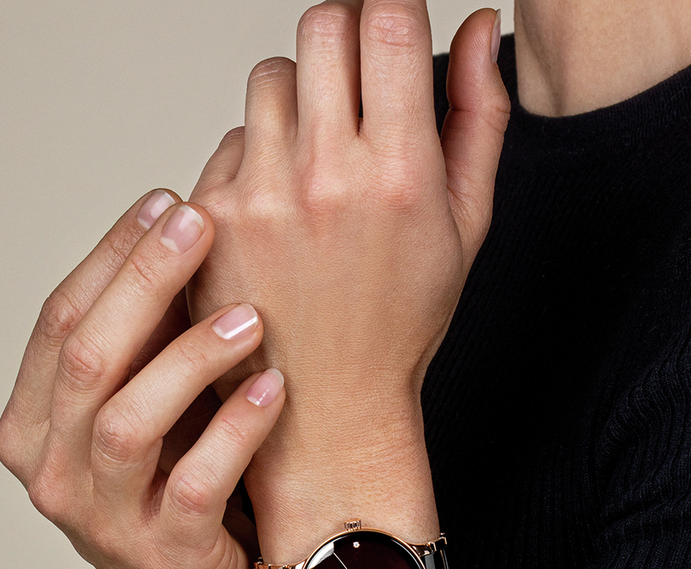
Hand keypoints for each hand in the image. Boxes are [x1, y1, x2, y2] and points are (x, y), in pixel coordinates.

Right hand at [0, 190, 285, 568]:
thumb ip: (148, 339)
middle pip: (86, 357)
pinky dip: (234, 430)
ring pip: (126, 422)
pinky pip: (193, 485)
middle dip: (143, 280)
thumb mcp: (147, 406)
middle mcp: (50, 473)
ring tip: (247, 314)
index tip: (168, 202)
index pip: (59, 321)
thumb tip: (188, 224)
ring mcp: (101, 522)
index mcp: (32, 425)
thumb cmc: (172, 482)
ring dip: (187, 356)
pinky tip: (272, 387)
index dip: (112, 257)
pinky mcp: (163, 557)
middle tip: (202, 222)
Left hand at [185, 0, 508, 557]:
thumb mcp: (465, 228)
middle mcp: (325, 177)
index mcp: (400, 174)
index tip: (391, 31)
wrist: (330, 408)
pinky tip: (278, 211)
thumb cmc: (400, 325)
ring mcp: (258, 197)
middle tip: (357, 91)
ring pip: (270, 79)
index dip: (390, 13)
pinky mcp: (209, 221)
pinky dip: (255, 157)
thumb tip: (481, 26)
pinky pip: (230, 142)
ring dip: (299, 100)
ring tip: (318, 165)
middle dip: (345, 41)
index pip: (385, 20)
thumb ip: (479, 118)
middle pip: (321, 26)